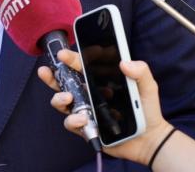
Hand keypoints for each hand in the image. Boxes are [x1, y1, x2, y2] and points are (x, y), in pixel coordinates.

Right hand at [38, 49, 173, 165]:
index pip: (80, 66)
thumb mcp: (147, 86)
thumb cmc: (147, 110)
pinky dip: (73, 120)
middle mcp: (89, 94)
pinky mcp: (85, 128)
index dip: (70, 59)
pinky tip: (84, 118)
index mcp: (100, 80)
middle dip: (51, 77)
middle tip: (45, 72)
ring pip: (61, 102)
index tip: (62, 54)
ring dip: (60, 98)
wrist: (149, 139)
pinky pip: (71, 122)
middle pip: (63, 83)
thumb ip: (140, 71)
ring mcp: (85, 110)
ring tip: (69, 98)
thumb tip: (125, 63)